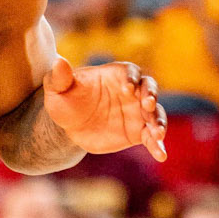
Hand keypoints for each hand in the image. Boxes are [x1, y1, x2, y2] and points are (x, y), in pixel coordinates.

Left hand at [44, 57, 166, 161]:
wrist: (70, 127)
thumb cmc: (65, 101)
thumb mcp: (58, 89)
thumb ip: (59, 77)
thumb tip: (58, 62)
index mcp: (116, 76)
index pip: (130, 72)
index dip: (132, 78)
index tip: (128, 88)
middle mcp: (133, 92)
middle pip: (149, 89)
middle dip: (151, 95)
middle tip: (148, 104)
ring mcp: (138, 112)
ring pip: (155, 113)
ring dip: (159, 121)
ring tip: (158, 133)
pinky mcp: (138, 132)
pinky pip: (152, 138)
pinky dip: (158, 146)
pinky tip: (161, 155)